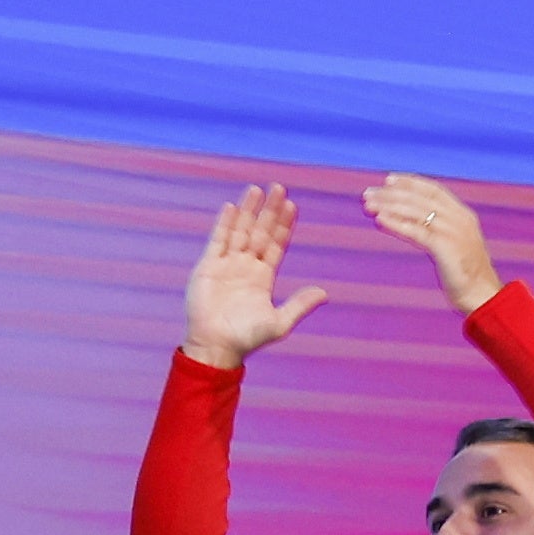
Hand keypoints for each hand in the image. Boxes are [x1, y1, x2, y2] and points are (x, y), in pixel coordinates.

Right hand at [181, 184, 331, 369]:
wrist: (216, 347)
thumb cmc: (247, 339)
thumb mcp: (280, 323)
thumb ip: (300, 305)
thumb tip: (325, 293)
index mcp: (264, 277)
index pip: (276, 244)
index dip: (284, 225)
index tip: (293, 206)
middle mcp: (246, 267)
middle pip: (260, 231)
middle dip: (270, 211)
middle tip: (279, 187)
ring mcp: (227, 265)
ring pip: (240, 231)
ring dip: (248, 211)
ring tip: (256, 189)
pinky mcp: (208, 267)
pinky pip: (218, 240)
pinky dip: (224, 224)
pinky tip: (232, 207)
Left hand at [362, 173, 502, 312]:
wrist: (484, 297)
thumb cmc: (467, 276)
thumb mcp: (455, 246)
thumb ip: (439, 232)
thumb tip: (414, 225)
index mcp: (463, 216)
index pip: (434, 190)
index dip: (411, 182)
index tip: (389, 179)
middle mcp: (459, 219)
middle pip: (420, 199)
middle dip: (392, 193)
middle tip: (368, 193)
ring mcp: (453, 232)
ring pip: (416, 212)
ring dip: (389, 206)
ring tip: (368, 205)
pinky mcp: (446, 247)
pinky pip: (416, 232)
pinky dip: (396, 224)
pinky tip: (379, 220)